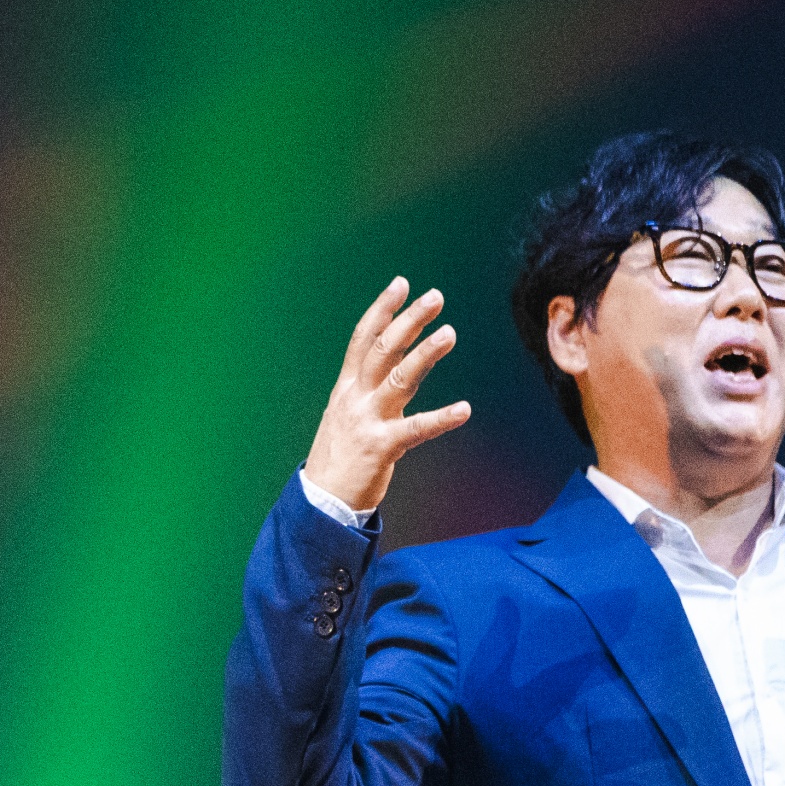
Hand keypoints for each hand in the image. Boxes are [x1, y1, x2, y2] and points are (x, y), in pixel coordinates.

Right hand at [302, 277, 471, 512]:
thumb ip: (371, 387)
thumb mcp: (348, 414)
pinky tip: (464, 409)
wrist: (320, 502)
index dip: (383, 310)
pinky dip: (441, 418)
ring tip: (450, 332)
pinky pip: (416, 429)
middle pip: (382, 349)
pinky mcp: (381, 448)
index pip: (364, 339)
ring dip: (425, 353)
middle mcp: (355, 398)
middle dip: (408, 320)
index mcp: (347, 388)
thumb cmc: (339, 456)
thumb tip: (398, 359)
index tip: (401, 283)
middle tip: (435, 297)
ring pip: (398, 378)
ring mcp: (367, 421)